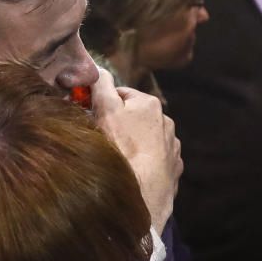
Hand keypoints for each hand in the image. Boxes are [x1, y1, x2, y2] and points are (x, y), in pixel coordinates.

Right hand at [91, 68, 181, 232]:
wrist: (143, 194)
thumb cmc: (121, 148)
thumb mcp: (105, 110)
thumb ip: (101, 85)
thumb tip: (96, 66)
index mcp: (149, 104)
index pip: (119, 95)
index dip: (100, 105)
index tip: (89, 118)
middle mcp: (166, 122)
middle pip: (132, 118)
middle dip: (117, 126)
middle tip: (99, 140)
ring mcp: (172, 148)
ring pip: (144, 140)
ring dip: (131, 145)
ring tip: (116, 160)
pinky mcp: (173, 170)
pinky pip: (154, 161)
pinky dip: (143, 163)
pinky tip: (131, 173)